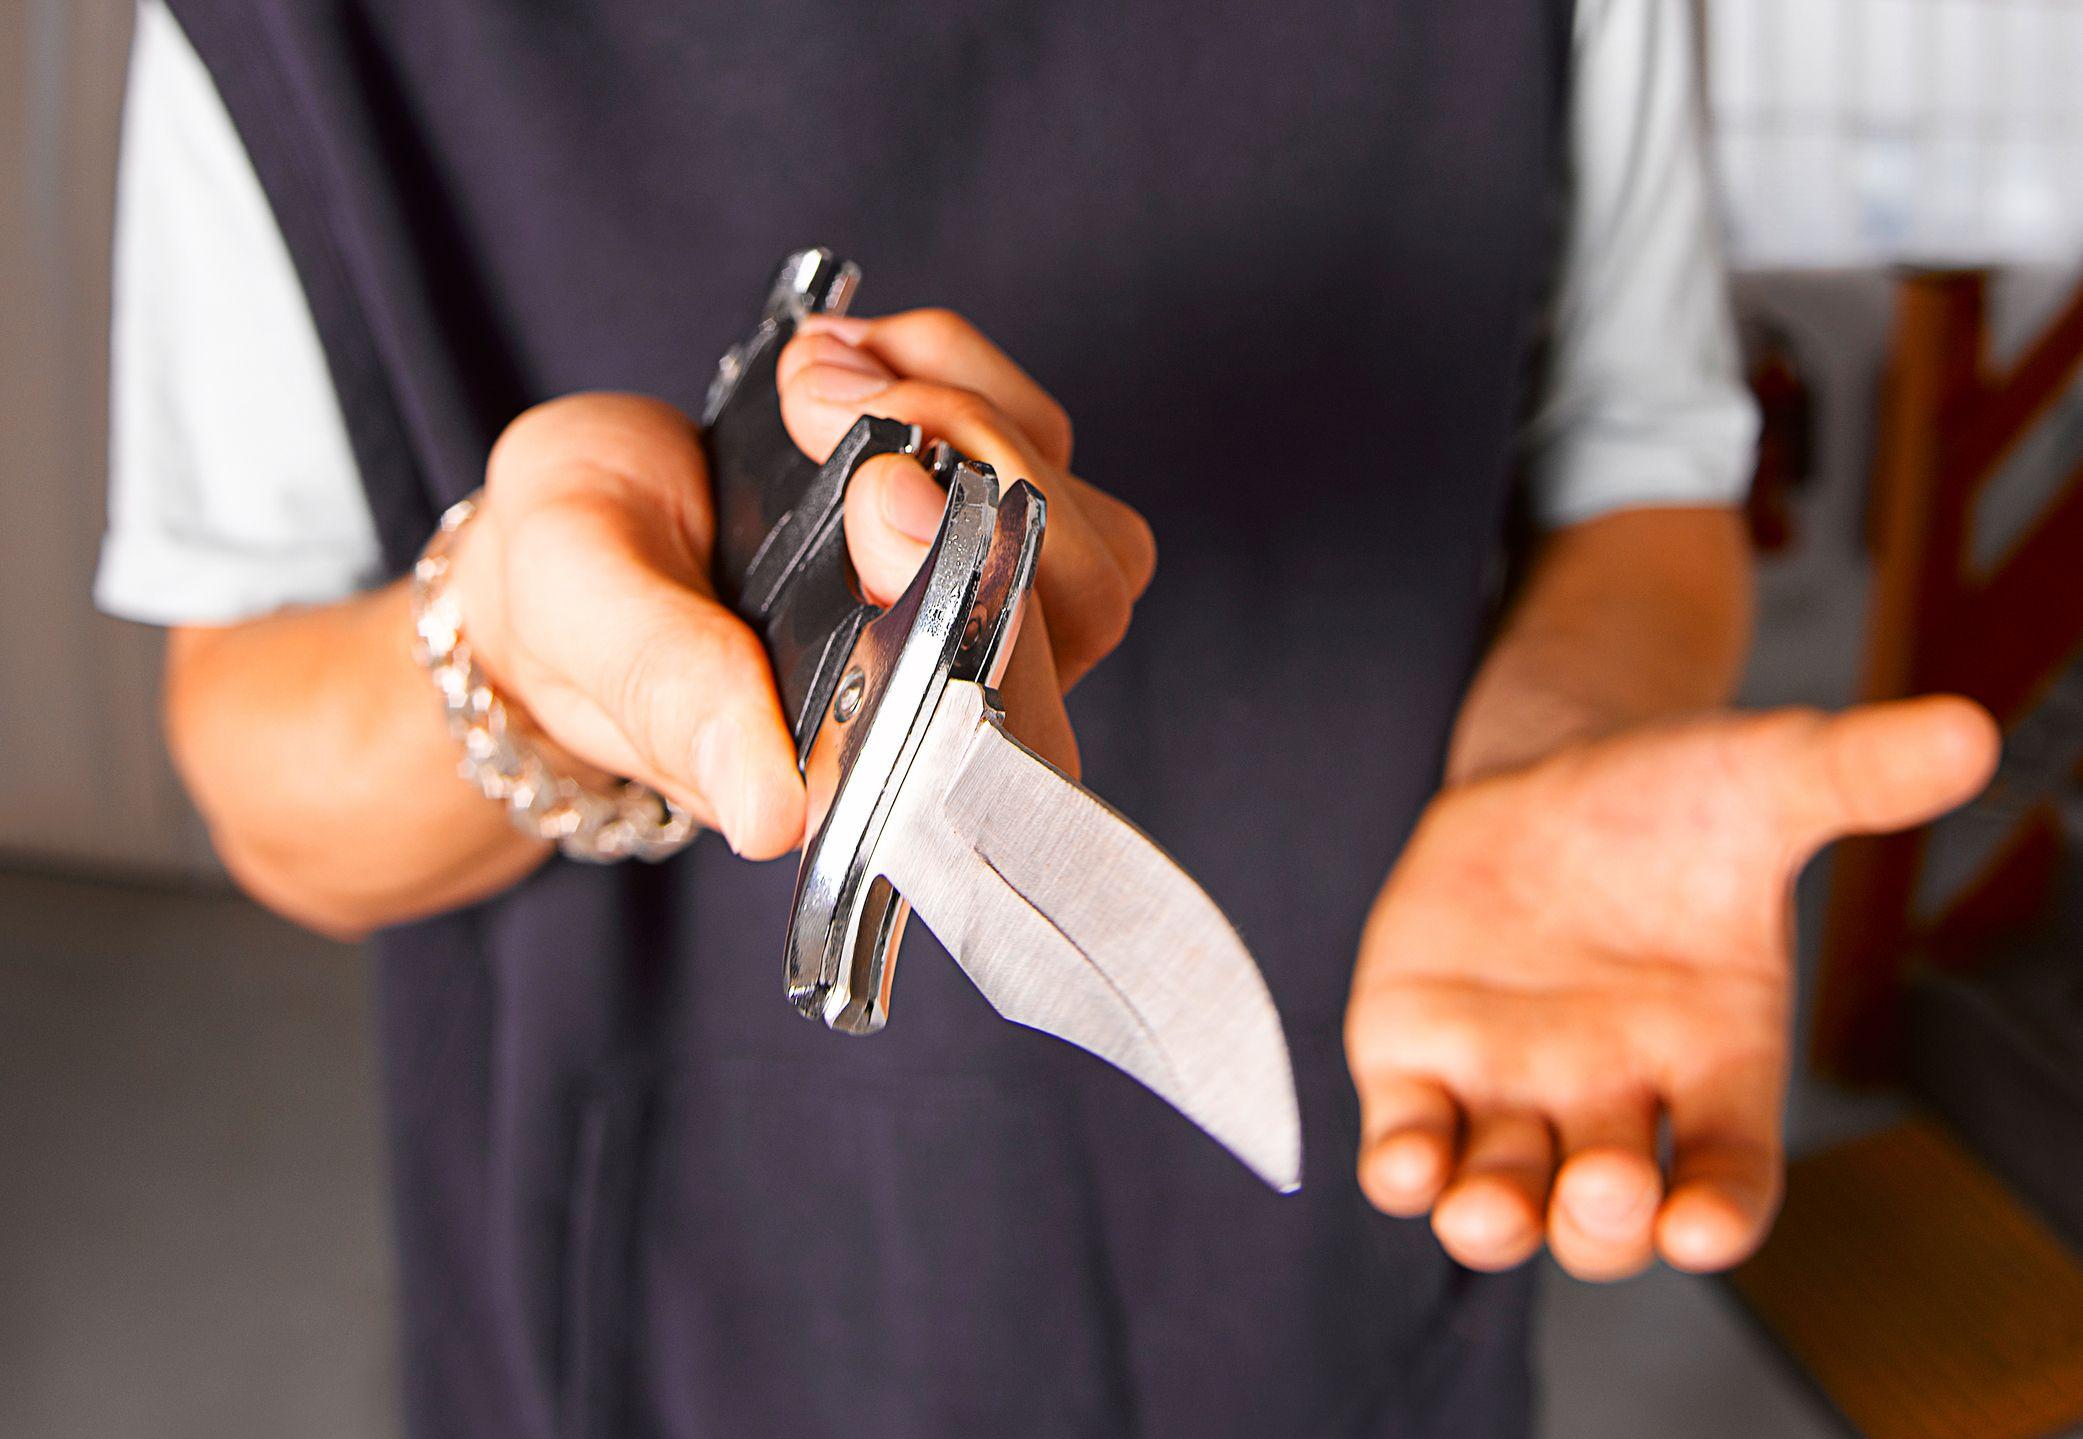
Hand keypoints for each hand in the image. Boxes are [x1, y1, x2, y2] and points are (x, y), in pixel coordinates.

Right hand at [450, 316, 1150, 857]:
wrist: (579, 528)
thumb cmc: (574, 596)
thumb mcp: (584, 619)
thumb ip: (671, 696)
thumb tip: (768, 813)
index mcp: (856, 777)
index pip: (994, 743)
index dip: (979, 622)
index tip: (881, 501)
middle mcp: (945, 705)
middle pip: (1077, 606)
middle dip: (970, 469)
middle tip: (828, 407)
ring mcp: (986, 612)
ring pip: (1082, 515)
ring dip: (960, 405)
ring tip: (811, 380)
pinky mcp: (991, 523)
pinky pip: (1046, 441)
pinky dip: (956, 369)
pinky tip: (850, 359)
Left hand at [1344, 698, 1998, 1279]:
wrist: (1549, 781)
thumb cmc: (1672, 801)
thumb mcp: (1760, 778)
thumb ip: (1854, 772)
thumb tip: (1965, 734)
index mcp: (1711, 1064)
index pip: (1728, 1175)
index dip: (1717, 1214)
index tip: (1699, 1226)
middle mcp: (1610, 1096)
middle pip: (1610, 1215)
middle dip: (1604, 1220)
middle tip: (1602, 1189)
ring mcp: (1509, 1088)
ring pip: (1502, 1198)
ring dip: (1493, 1220)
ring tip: (1487, 1209)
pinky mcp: (1418, 1063)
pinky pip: (1410, 1142)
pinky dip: (1404, 1167)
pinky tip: (1400, 1163)